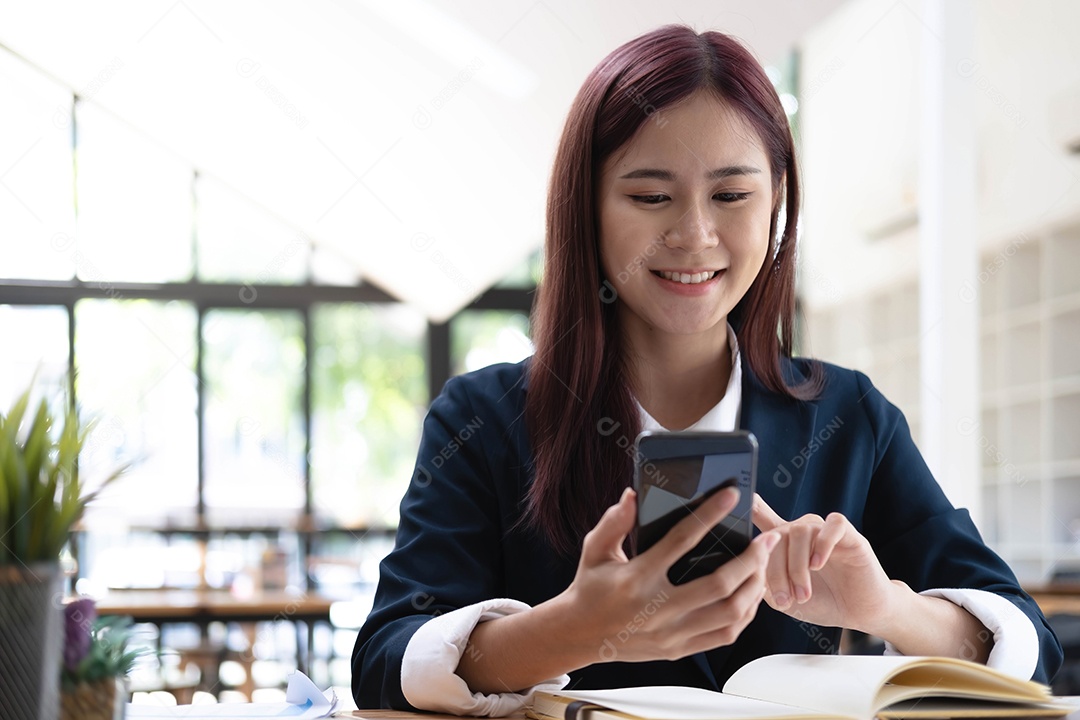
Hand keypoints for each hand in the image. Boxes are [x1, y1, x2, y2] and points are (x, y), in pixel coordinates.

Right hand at [558, 486, 780, 664]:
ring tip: (762, 566)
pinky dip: (744, 615)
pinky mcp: (678, 649)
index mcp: (638, 578)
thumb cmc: (590, 587)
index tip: (732, 496)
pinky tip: (750, 596)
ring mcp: (671, 632)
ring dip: (753, 587)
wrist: (580, 635)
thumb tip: (634, 495)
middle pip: (719, 584)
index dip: (709, 514)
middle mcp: (658, 607)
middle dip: (750, 559)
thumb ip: (615, 521)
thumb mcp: (594, 549)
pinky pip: (724, 635)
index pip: (681, 540)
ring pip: (729, 612)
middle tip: (764, 539)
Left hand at [751, 494, 894, 633]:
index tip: (741, 498)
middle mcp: (802, 531)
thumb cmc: (821, 602)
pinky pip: (833, 525)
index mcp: (784, 542)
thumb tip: (749, 567)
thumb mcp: (784, 597)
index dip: (751, 505)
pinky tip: (818, 565)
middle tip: (785, 599)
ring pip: (800, 532)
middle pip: (777, 534)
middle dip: (776, 570)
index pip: (763, 517)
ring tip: (803, 594)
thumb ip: (764, 581)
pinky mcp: (849, 535)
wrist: (858, 612)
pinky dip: (822, 545)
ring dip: (797, 567)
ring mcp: (824, 531)